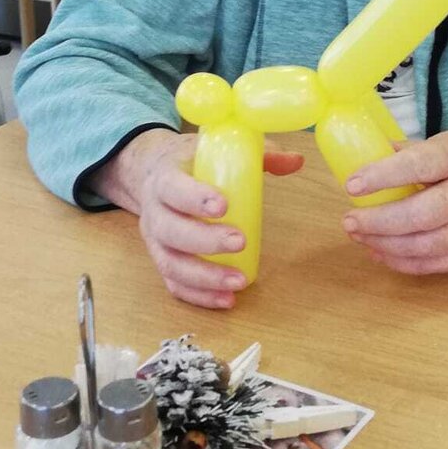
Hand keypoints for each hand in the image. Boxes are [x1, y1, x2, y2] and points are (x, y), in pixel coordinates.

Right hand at [96, 128, 302, 308]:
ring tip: (239, 281)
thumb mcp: (216, 149)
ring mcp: (154, 241)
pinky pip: (174, 284)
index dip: (194, 198)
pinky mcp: (161, 261)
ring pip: (171, 264)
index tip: (223, 206)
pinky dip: (199, 296)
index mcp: (164, 177)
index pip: (173, 188)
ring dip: (205, 277)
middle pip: (170, 231)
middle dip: (205, 240)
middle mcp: (154, 211)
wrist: (152, 176)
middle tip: (239, 242)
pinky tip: (227, 299)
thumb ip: (256, 153)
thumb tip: (295, 161)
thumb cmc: (192, 163)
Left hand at [340, 125, 447, 275]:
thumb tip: (364, 161)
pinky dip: (404, 263)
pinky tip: (381, 252)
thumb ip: (408, 152)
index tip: (353, 185)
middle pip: (424, 214)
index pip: (422, 165)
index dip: (384, 176)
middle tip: (349, 221)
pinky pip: (438, 264)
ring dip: (387, 245)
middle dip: (380, 221)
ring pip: (429, 245)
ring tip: (360, 236)